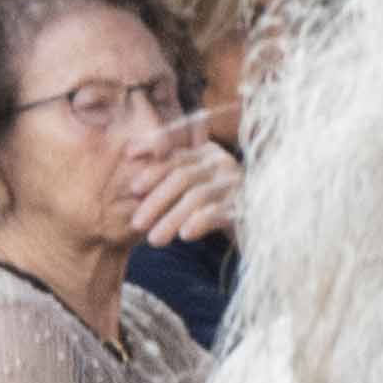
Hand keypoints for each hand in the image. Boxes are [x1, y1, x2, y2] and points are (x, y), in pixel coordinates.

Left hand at [113, 126, 244, 248]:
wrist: (253, 224)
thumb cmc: (208, 204)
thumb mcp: (186, 186)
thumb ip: (163, 174)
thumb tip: (130, 168)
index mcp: (202, 151)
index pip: (176, 143)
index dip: (153, 146)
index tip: (129, 160)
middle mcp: (219, 161)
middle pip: (182, 175)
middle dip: (156, 201)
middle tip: (136, 224)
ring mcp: (234, 182)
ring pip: (197, 196)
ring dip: (172, 219)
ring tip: (154, 240)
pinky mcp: (245, 204)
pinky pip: (220, 211)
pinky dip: (201, 221)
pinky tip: (185, 235)